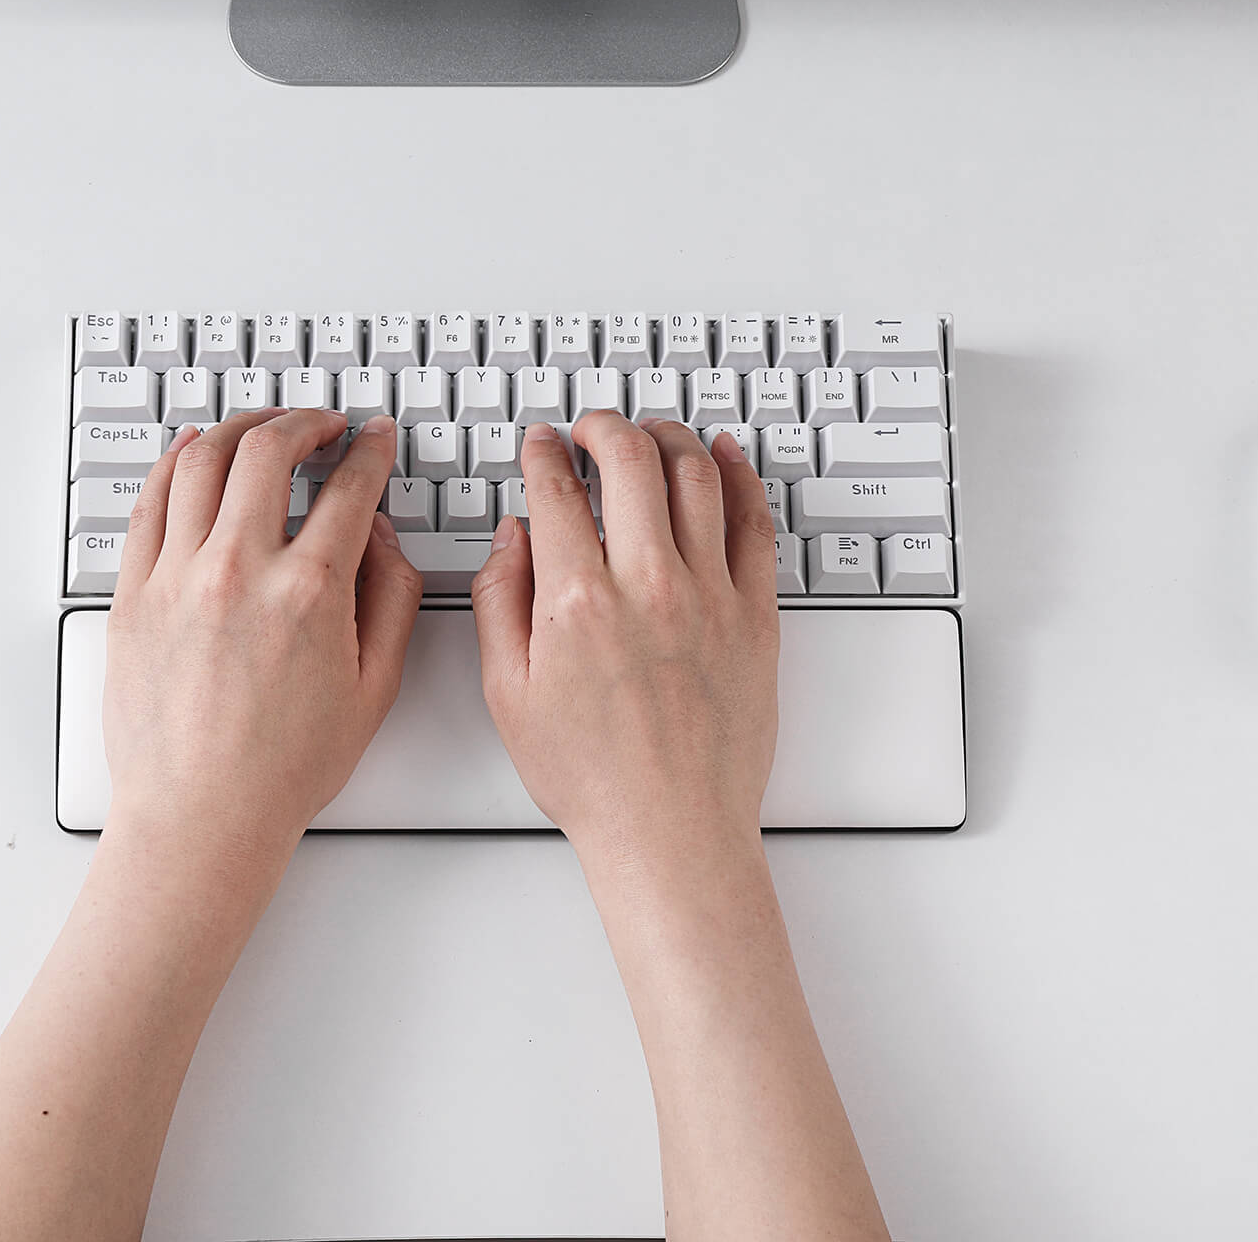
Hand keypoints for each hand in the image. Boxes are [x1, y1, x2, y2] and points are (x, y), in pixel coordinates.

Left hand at [101, 409, 422, 868]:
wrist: (201, 819)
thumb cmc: (283, 768)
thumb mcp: (374, 687)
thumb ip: (391, 597)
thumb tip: (383, 536)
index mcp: (310, 592)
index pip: (349, 486)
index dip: (370, 449)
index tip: (374, 439)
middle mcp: (240, 570)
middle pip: (270, 449)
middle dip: (306, 421)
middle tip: (323, 424)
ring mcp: (178, 577)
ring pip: (204, 459)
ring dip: (242, 426)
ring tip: (263, 427)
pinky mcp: (134, 593)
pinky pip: (151, 501)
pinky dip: (176, 462)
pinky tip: (195, 450)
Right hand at [470, 413, 778, 865]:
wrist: (670, 832)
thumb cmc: (591, 777)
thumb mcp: (509, 694)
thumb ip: (502, 601)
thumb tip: (514, 535)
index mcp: (578, 602)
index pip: (558, 491)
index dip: (543, 452)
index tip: (541, 445)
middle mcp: (648, 585)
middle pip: (631, 458)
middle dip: (603, 425)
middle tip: (591, 428)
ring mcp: (709, 596)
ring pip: (697, 474)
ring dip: (668, 437)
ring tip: (650, 435)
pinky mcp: (754, 615)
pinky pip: (754, 522)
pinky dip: (739, 475)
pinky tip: (723, 455)